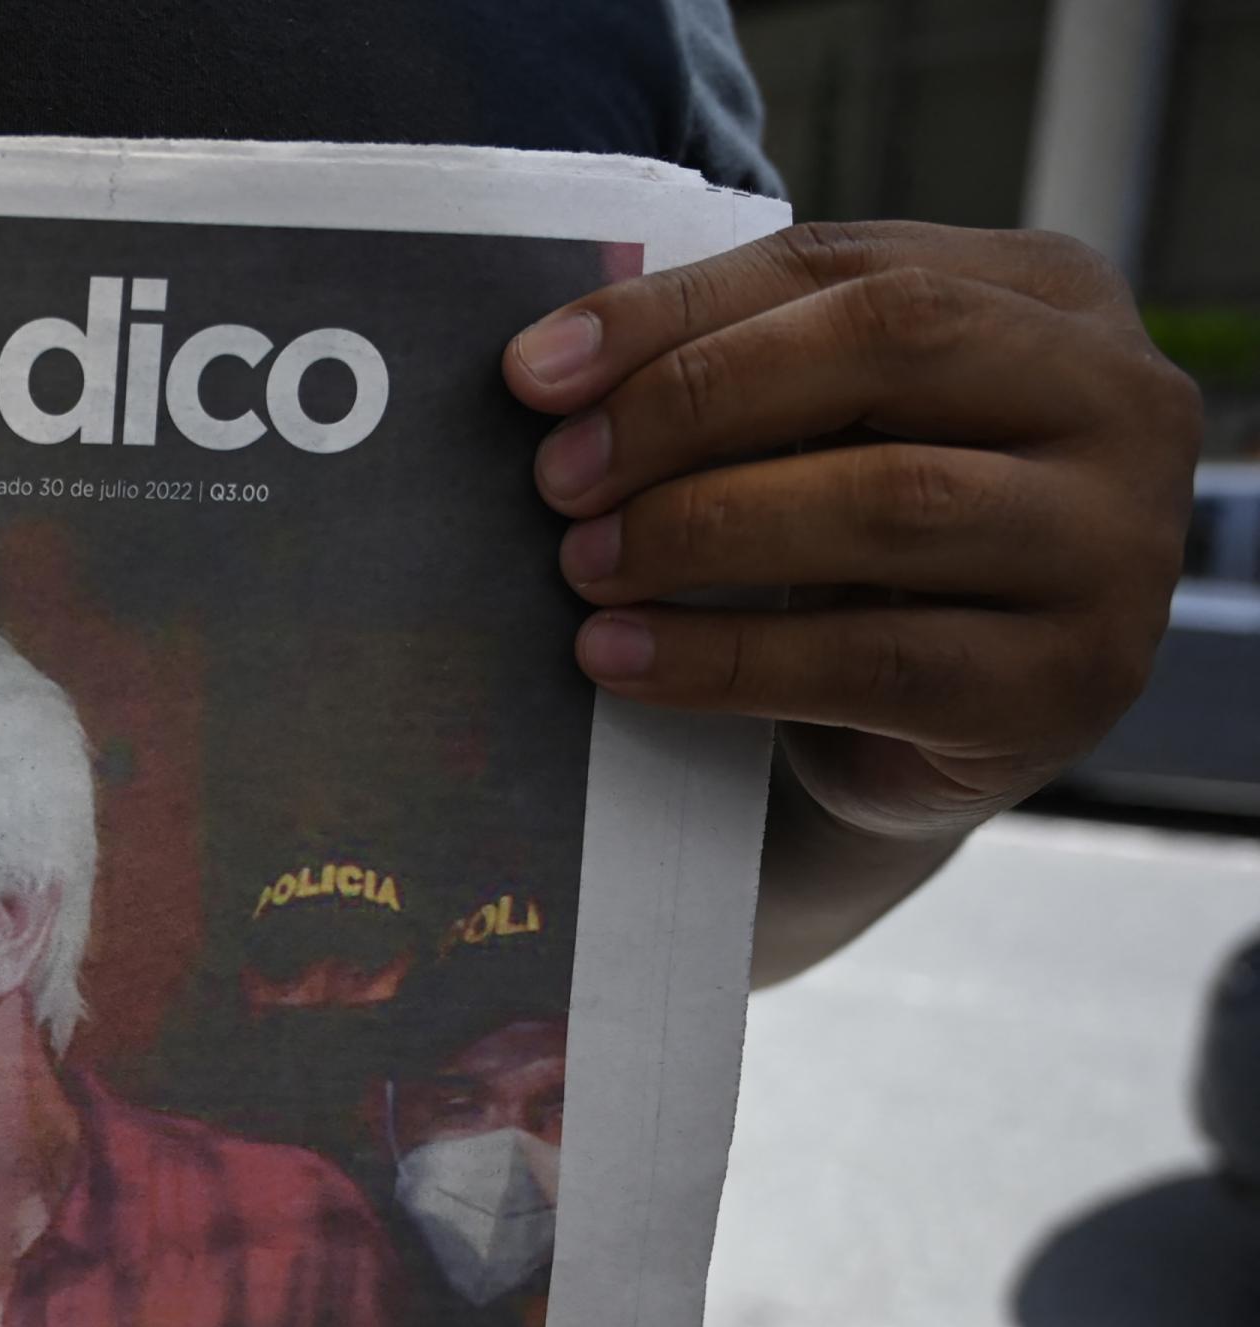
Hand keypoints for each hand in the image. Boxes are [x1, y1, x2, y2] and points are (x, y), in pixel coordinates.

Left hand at [503, 219, 1201, 841]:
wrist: (929, 734)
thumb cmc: (861, 548)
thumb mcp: (819, 432)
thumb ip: (731, 367)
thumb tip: (551, 363)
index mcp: (1051, 298)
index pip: (844, 267)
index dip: (675, 312)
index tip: (532, 373)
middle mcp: (1118, 400)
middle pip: (891, 345)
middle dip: (694, 405)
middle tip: (558, 478)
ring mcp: (1116, 545)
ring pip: (891, 503)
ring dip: (703, 530)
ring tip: (583, 565)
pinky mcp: (1067, 684)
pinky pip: (872, 661)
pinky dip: (723, 659)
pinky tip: (618, 657)